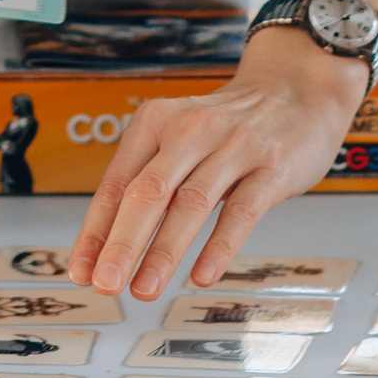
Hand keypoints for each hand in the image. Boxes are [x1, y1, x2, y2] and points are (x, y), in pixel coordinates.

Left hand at [65, 28, 367, 298]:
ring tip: (144, 289)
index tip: (81, 271)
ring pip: (190, 203)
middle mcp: (190, 130)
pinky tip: (202, 275)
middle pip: (148, 191)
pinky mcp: (271, 167)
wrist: (297, 88)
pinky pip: (242, 210)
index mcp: (157, 122)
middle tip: (105, 283)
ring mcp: (233, 147)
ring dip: (163, 251)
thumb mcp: (181, 138)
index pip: (117, 183)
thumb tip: (108, 245)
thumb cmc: (230, 125)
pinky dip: (219, 246)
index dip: (96, 230)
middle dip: (122, 242)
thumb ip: (151, 182)